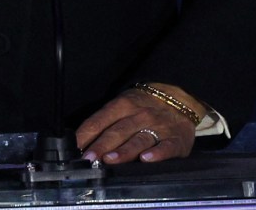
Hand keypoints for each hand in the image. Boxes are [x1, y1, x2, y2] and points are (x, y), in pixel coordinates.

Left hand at [76, 84, 202, 164]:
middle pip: (117, 132)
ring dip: (123, 151)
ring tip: (109, 160)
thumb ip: (106, 121)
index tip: (75, 148)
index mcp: (123, 105)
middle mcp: (139, 115)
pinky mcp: (175, 140)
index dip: (86, 134)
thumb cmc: (145, 105)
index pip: (100, 120)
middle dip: (101, 146)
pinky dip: (157, 153)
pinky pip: (166, 147)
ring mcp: (158, 127)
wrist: (180, 97)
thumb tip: (83, 140)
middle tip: (88, 159)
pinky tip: (146, 159)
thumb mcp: (124, 104)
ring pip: (138, 140)